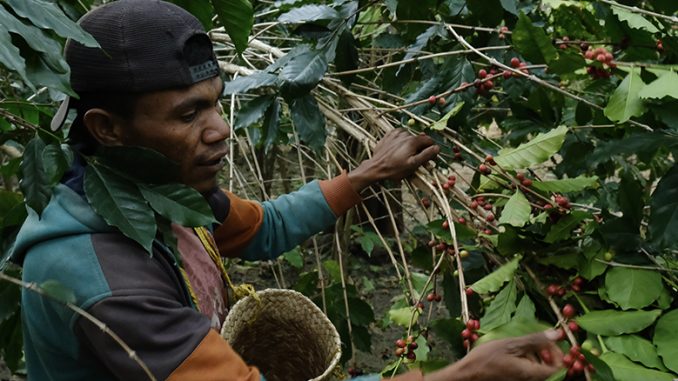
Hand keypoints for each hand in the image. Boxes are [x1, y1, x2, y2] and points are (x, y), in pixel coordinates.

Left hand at [347, 129, 438, 191]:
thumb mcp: (413, 165)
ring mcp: (396, 134)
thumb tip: (437, 148)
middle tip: (415, 160)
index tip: (429, 158)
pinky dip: (401, 142)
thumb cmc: (394, 169)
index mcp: (413, 140)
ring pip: (409, 137)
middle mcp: (405, 134)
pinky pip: (399, 136)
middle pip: (419, 139)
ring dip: (410, 145)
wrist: (376, 168)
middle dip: (420, 148)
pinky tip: (398, 150)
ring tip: (404, 156)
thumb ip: (426, 155)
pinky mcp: (389, 135)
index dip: (431, 149)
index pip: (429, 140)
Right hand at [425, 330, 562, 380]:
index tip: (551, 343)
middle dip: (548, 354)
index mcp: (532, 373)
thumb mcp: (510, 344)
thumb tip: (556, 334)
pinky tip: (517, 353)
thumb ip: (535, 340)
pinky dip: (528, 362)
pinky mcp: (515, 379)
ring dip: (538, 357)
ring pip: (540, 371)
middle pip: (551, 371)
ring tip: (524, 345)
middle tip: (539, 342)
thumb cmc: (486, 359)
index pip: (559, 369)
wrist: (468, 374)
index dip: (559, 355)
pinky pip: (529, 372)